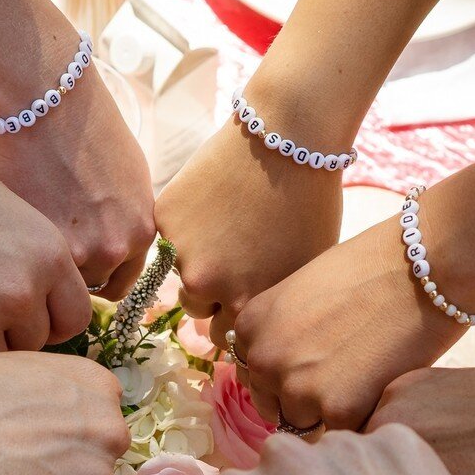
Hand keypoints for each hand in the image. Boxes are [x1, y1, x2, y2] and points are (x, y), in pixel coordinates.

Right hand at [0, 70, 154, 300]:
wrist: (50, 102)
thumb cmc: (92, 129)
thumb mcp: (133, 181)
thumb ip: (129, 223)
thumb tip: (117, 252)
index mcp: (142, 233)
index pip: (124, 286)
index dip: (101, 278)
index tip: (84, 269)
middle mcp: (114, 248)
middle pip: (90, 286)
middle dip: (74, 271)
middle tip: (55, 246)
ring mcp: (75, 249)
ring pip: (57, 280)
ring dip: (47, 264)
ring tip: (36, 232)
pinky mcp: (38, 241)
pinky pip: (32, 263)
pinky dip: (25, 251)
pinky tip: (19, 224)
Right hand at [0, 353, 128, 474]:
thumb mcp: (15, 369)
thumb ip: (51, 396)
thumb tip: (49, 422)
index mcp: (97, 388)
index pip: (93, 424)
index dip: (56, 437)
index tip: (24, 440)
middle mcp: (110, 435)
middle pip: (91, 466)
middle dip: (58, 474)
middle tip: (6, 470)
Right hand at [156, 118, 342, 339]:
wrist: (288, 137)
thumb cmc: (310, 204)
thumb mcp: (302, 269)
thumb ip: (271, 305)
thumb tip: (251, 328)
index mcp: (244, 305)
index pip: (224, 337)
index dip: (234, 315)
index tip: (243, 295)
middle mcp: (206, 286)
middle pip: (198, 309)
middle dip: (212, 294)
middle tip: (234, 259)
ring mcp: (181, 251)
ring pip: (181, 274)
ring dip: (196, 261)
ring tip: (226, 229)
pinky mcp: (165, 218)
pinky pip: (170, 237)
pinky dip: (187, 225)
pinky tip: (214, 200)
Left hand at [235, 215, 470, 430]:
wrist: (424, 265)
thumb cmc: (372, 267)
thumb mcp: (301, 292)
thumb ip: (281, 331)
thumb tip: (283, 368)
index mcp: (249, 327)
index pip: (255, 374)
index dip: (289, 373)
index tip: (319, 359)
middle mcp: (264, 360)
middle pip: (275, 405)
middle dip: (305, 398)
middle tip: (347, 368)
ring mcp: (298, 388)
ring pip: (307, 424)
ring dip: (332, 410)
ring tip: (366, 373)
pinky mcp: (339, 411)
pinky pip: (345, 430)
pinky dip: (364, 415)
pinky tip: (383, 379)